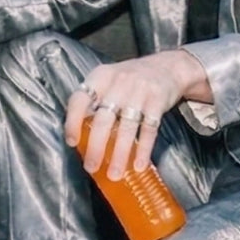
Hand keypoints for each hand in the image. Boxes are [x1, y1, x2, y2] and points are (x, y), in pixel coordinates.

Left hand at [63, 50, 211, 180]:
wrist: (168, 66)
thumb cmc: (132, 79)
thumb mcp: (110, 80)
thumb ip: (95, 101)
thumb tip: (80, 137)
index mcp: (101, 77)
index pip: (79, 99)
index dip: (72, 121)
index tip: (72, 142)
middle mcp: (118, 83)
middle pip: (103, 119)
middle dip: (96, 147)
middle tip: (91, 167)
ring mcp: (139, 92)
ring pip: (126, 128)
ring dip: (120, 154)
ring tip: (115, 174)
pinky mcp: (158, 101)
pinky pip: (149, 129)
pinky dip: (143, 149)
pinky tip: (139, 165)